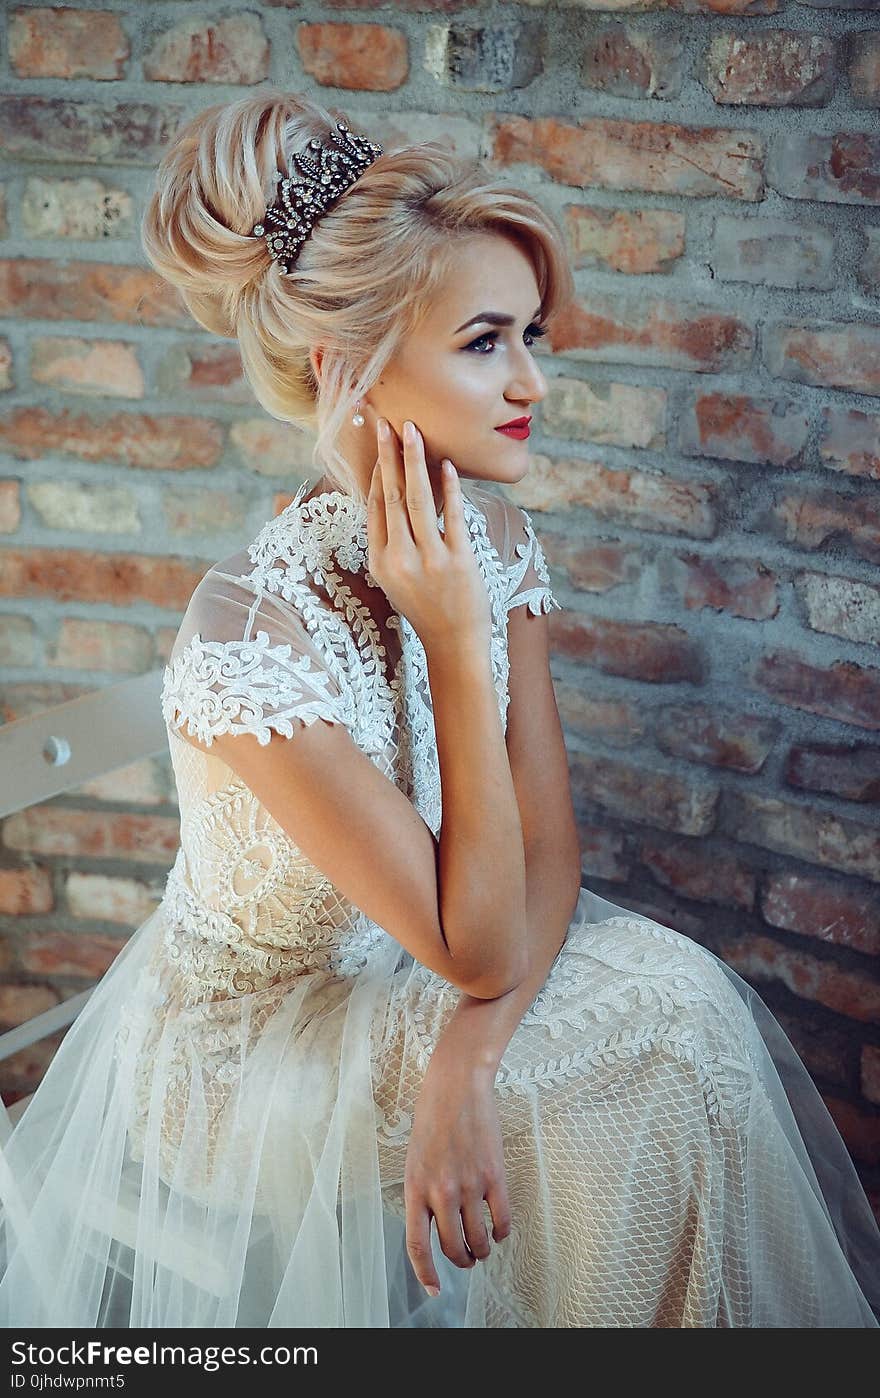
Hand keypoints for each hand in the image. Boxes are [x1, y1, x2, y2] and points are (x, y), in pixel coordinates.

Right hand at [367, 418, 491, 653]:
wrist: (453, 644)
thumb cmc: (426, 608)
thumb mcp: (396, 580)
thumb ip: (391, 543)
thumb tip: (388, 499)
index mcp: (380, 562)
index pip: (375, 507)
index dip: (376, 473)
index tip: (378, 445)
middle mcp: (400, 558)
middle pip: (390, 496)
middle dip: (388, 456)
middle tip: (387, 423)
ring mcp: (430, 559)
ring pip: (417, 500)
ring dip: (414, 462)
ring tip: (413, 431)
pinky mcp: (458, 561)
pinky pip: (451, 517)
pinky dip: (448, 489)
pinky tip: (446, 465)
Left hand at [403, 1059, 511, 1297]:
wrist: (457, 1084)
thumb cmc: (433, 1116)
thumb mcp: (415, 1157)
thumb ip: (422, 1191)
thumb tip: (433, 1223)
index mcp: (416, 1186)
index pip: (417, 1245)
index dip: (425, 1273)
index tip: (434, 1290)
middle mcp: (441, 1191)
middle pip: (452, 1247)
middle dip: (460, 1262)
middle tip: (466, 1261)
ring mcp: (469, 1184)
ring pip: (478, 1239)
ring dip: (482, 1250)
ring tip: (483, 1249)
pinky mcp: (494, 1175)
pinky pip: (502, 1219)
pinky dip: (502, 1233)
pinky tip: (500, 1231)